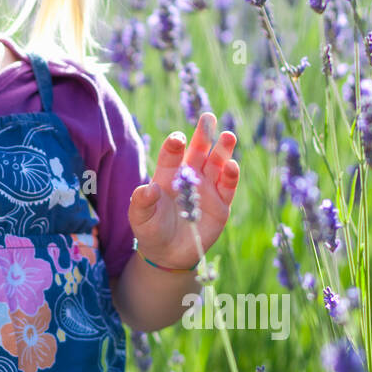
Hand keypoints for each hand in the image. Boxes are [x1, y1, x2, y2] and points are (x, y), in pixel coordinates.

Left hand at [127, 112, 238, 269]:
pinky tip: (231, 165)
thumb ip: (142, 202)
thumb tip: (150, 189)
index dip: (174, 146)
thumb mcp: (140, 217)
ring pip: (216, 163)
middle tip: (208, 117)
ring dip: (222, 150)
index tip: (177, 140)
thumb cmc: (150, 229)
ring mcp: (207, 188)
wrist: (167, 253)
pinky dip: (231, 176)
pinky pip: (227, 186)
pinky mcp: (221, 204)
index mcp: (167, 174)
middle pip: (198, 151)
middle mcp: (189, 176)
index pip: (171, 155)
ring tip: (227, 136)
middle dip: (203, 135)